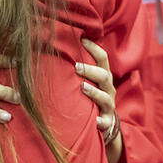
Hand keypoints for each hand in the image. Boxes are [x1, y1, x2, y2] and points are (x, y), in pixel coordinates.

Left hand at [76, 38, 121, 162]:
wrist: (104, 123)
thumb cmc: (89, 97)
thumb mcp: (86, 81)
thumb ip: (75, 68)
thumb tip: (54, 48)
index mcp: (103, 77)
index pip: (102, 59)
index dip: (94, 48)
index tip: (82, 39)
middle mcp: (108, 89)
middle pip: (104, 76)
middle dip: (91, 70)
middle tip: (76, 66)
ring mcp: (109, 106)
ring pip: (106, 98)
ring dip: (95, 93)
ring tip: (82, 88)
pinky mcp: (107, 122)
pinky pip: (106, 122)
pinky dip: (101, 121)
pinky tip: (95, 121)